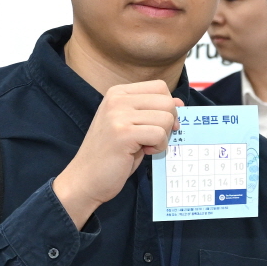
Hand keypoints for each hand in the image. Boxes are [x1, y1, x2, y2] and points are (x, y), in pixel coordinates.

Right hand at [52, 81, 181, 226]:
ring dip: (162, 138)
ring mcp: (118, 115)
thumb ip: (153, 111)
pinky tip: (143, 152)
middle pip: (167, 102)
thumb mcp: (133, 126)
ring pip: (166, 118)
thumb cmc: (113, 154)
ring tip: (144, 146)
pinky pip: (159, 134)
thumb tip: (180, 103)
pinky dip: (158, 147)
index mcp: (118, 92)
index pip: (160, 87)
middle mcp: (117, 99)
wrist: (86, 178)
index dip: (168, 107)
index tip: (159, 124)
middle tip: (152, 138)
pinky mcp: (123, 133)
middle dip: (168, 124)